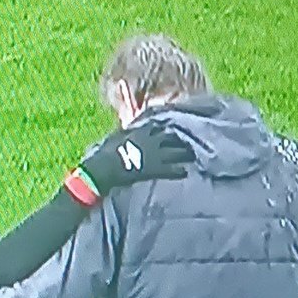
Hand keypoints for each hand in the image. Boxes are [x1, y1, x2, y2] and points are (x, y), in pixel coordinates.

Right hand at [79, 123, 194, 193]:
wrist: (105, 168)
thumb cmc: (105, 153)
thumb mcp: (115, 137)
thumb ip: (124, 132)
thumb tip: (126, 130)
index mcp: (141, 131)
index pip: (159, 124)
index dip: (168, 125)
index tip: (175, 125)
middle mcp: (151, 140)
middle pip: (172, 136)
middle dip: (181, 139)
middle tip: (191, 140)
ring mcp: (154, 154)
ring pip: (176, 151)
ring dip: (185, 153)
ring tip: (193, 156)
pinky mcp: (155, 169)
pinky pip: (171, 170)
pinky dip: (179, 171)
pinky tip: (185, 173)